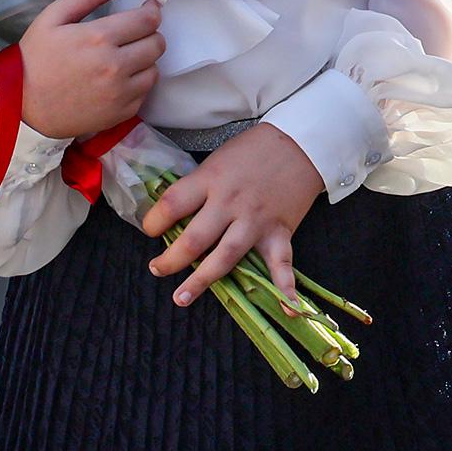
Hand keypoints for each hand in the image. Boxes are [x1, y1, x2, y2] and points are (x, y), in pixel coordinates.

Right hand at [17, 0, 162, 140]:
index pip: (149, 20)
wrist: (21, 105)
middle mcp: (116, 65)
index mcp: (100, 38)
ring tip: (124, 57)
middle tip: (134, 34)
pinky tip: (118, 79)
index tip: (147, 9)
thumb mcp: (53, 17)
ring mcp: (120, 92)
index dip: (152, 11)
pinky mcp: (122, 112)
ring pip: (155, 68)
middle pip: (157, 43)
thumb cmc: (35, 58)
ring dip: (145, 60)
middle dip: (149, 34)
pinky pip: (145, 91)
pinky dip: (137, 82)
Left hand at [141, 124, 323, 308]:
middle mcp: (230, 203)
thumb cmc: (255, 149)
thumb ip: (199, 186)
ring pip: (225, 256)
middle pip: (193, 239)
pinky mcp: (280, 231)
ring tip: (180, 298)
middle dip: (170, 260)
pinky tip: (287, 309)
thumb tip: (174, 213)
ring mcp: (256, 220)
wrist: (301, 141)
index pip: (172, 205)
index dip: (154, 222)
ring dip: (201, 280)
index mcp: (211, 180)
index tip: (151, 230)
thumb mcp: (218, 159)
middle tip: (157, 269)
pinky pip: (281, 262)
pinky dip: (286, 287)